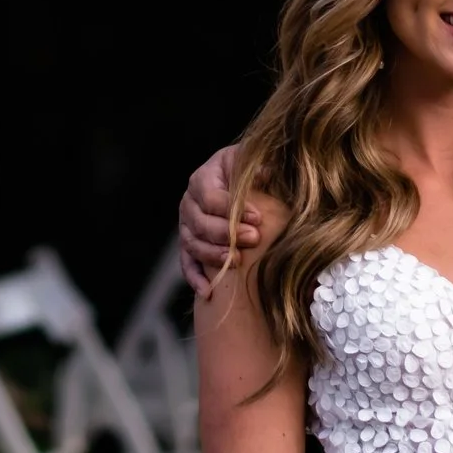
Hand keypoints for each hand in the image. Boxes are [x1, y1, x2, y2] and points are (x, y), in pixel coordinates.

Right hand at [178, 144, 255, 296]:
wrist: (236, 180)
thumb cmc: (246, 170)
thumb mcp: (250, 161)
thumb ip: (257, 165)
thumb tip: (266, 173)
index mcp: (202, 179)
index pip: (211, 197)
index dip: (233, 209)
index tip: (258, 218)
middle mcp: (189, 203)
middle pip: (200, 223)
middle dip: (227, 233)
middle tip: (253, 238)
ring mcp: (186, 226)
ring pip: (192, 245)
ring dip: (213, 256)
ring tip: (236, 262)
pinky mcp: (189, 246)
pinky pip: (187, 264)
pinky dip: (195, 278)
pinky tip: (208, 292)